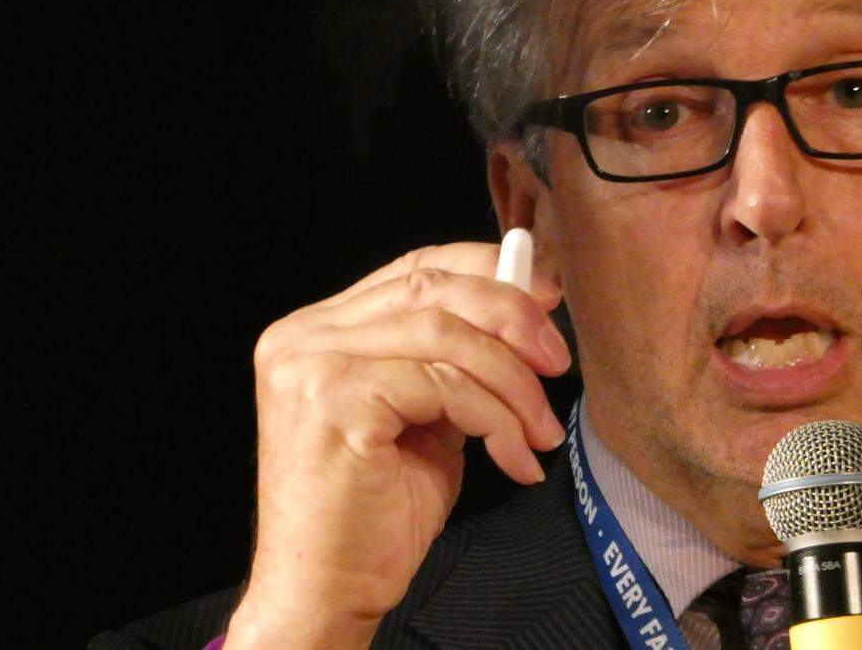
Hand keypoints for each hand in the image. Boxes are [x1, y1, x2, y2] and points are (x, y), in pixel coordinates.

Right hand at [224, 243, 570, 648]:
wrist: (328, 592)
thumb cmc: (376, 512)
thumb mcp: (427, 416)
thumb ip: (455, 360)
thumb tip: (527, 309)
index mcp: (318, 330)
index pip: (413, 269)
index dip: (485, 272)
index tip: (545, 297)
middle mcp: (304, 336)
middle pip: (431, 290)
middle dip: (511, 318)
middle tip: (557, 360)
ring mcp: (312, 364)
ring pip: (446, 336)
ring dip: (513, 382)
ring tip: (540, 430)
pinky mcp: (334, 401)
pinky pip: (444, 386)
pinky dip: (495, 418)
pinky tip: (514, 458)